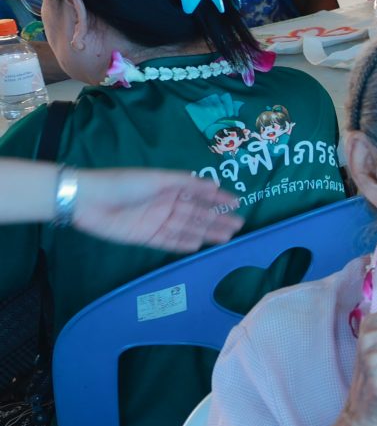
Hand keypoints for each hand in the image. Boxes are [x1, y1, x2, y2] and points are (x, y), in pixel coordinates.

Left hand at [69, 169, 240, 251]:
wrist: (87, 200)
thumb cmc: (124, 184)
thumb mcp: (158, 179)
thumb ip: (186, 183)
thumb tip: (214, 184)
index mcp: (169, 187)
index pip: (199, 194)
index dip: (218, 198)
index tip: (237, 204)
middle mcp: (165, 204)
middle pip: (196, 213)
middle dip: (217, 219)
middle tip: (238, 226)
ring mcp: (156, 221)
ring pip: (186, 228)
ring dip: (205, 232)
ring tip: (226, 237)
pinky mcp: (145, 236)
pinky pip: (169, 241)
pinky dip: (183, 243)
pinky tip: (198, 246)